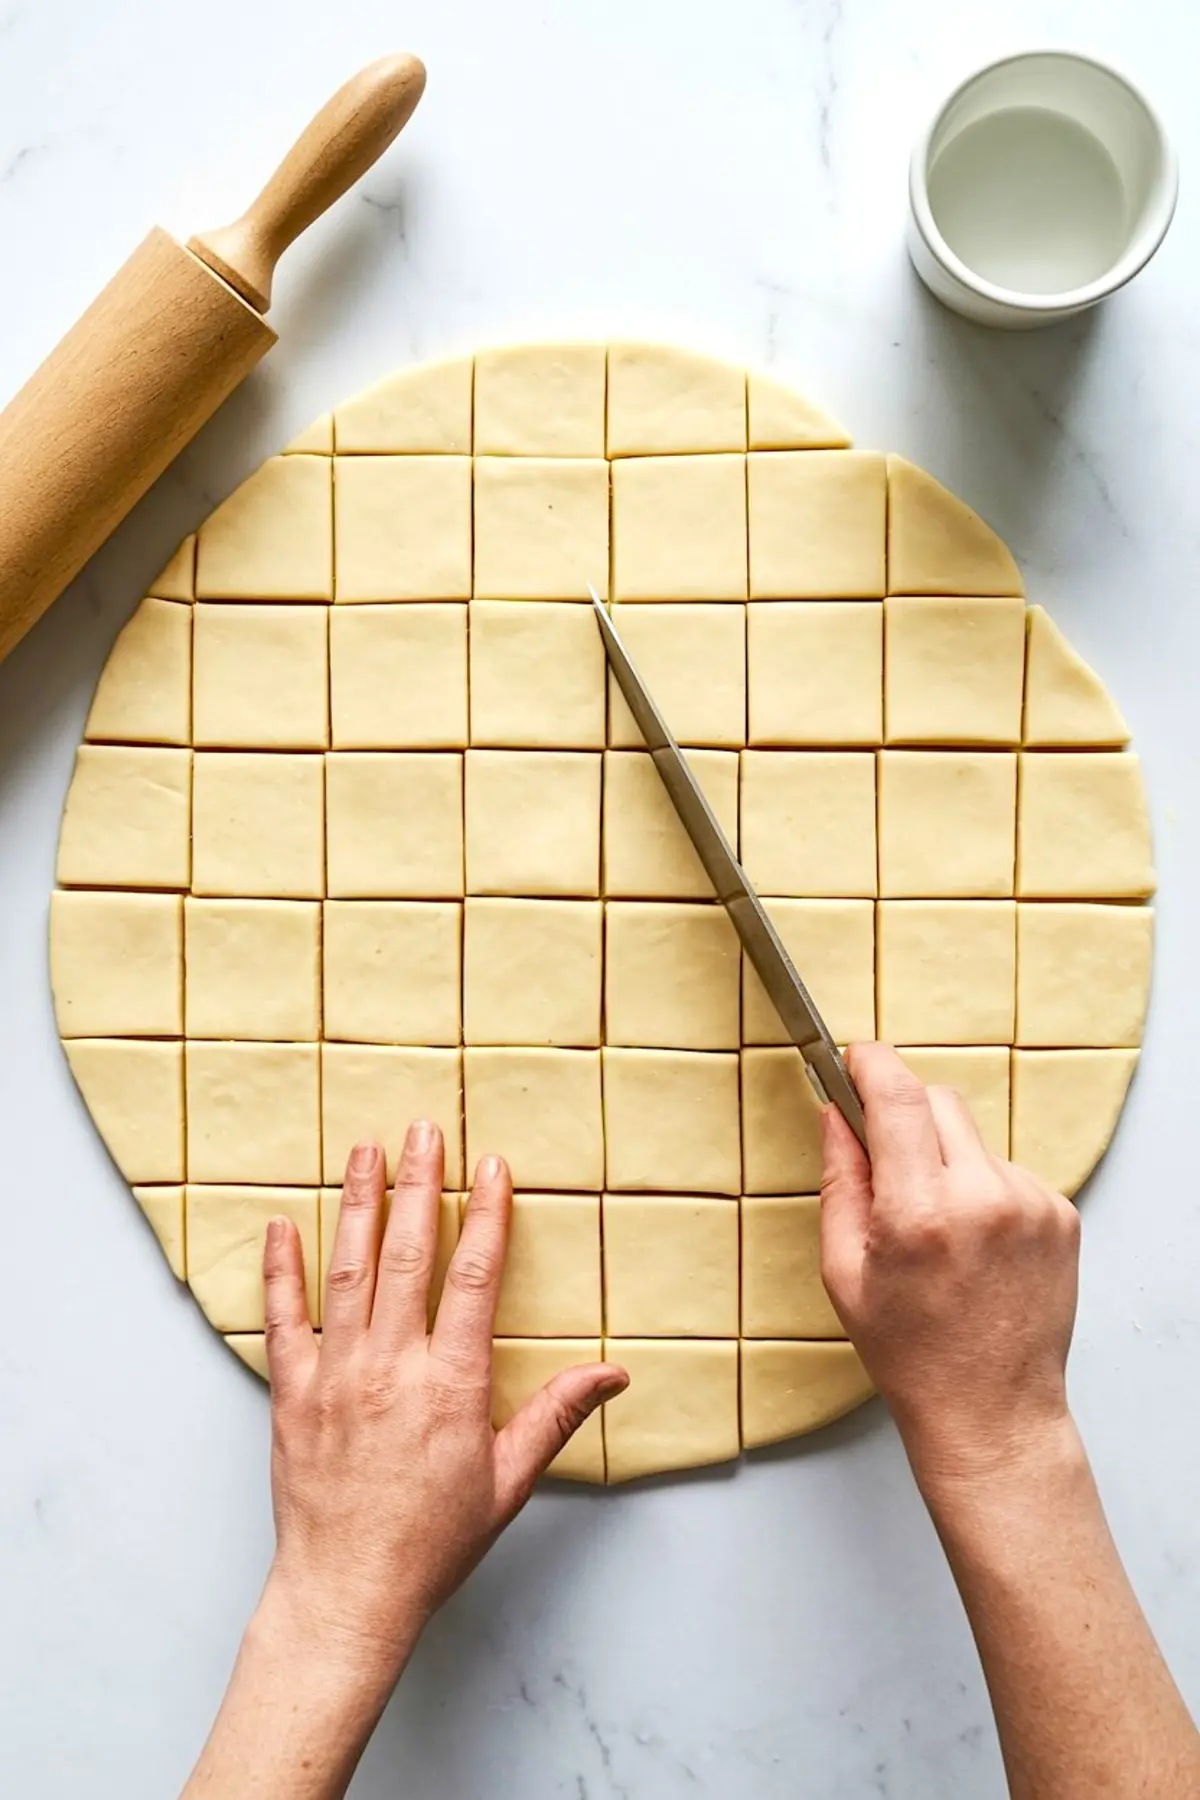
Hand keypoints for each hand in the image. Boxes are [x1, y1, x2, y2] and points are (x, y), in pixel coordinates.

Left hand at [259, 1123, 627, 1702]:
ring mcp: (336, 1375)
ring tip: (364, 1150)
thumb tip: (614, 1373)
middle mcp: (391, 1366)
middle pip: (408, 1254)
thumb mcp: (509, 1481)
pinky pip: (284, 1318)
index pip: (473, 1276)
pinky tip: (281, 1224)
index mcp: (451, 1383)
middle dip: (418, 1184)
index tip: (492, 1165)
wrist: (348, 1593)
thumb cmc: (432, 1543)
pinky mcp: (291, 1394)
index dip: (485, 1214)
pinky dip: (280, 1269)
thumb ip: (557, 1414)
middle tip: (424, 1129)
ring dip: (357, 1204)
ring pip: (349, 1270)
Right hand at [819, 1044, 1080, 1494]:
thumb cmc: (911, 1352)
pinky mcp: (1060, 1214)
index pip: (898, 1097)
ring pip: (973, 1135)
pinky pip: (1006, 1169)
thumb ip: (840, 1179)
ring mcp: (1031, 1205)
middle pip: (938, 1100)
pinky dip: (981, 1187)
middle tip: (888, 1164)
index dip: (871, 1063)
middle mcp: (984, 1199)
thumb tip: (837, 1113)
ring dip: (945, 1156)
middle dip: (905, 1115)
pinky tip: (973, 1242)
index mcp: (920, 1214)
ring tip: (937, 1226)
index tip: (856, 1056)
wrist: (991, 1409)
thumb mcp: (844, 1270)